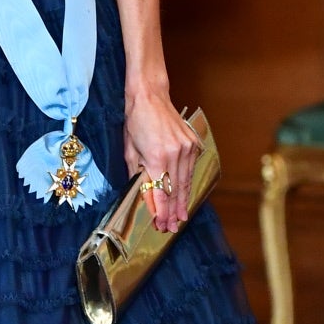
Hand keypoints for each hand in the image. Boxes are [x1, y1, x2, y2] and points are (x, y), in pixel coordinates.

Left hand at [124, 88, 201, 234]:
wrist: (150, 97)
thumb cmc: (135, 122)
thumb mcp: (130, 151)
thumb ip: (139, 176)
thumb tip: (146, 198)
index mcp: (156, 157)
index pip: (161, 192)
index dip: (162, 211)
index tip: (161, 224)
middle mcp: (175, 153)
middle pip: (176, 190)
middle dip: (174, 211)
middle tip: (172, 227)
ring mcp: (186, 147)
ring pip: (186, 181)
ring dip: (183, 200)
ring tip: (181, 216)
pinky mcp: (192, 143)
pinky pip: (190, 168)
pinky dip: (187, 182)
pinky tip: (185, 195)